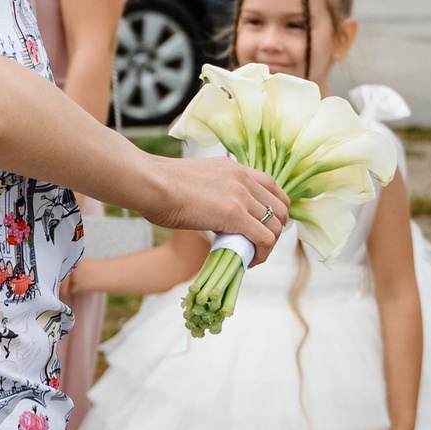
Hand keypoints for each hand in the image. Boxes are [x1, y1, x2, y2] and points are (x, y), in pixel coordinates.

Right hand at [141, 159, 288, 263]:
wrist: (150, 183)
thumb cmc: (160, 184)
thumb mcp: (196, 181)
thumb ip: (213, 193)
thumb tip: (213, 214)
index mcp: (234, 167)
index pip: (272, 187)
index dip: (274, 209)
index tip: (263, 225)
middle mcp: (243, 178)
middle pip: (280, 207)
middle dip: (275, 229)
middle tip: (257, 244)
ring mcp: (241, 195)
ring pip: (275, 226)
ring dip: (268, 245)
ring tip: (252, 256)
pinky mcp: (235, 215)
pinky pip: (263, 239)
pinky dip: (261, 254)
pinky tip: (248, 262)